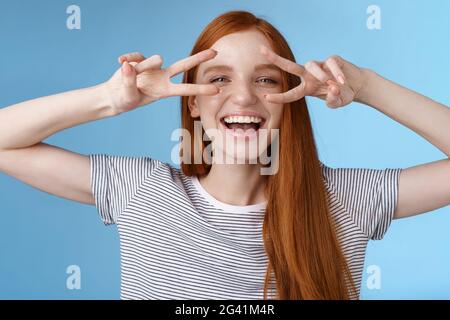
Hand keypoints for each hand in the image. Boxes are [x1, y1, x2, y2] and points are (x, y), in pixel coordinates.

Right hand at [103, 49, 219, 114]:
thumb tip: (128, 65)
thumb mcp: (127, 96)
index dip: (201, 89)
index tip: (217, 90)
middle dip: (199, 58)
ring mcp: (152, 68)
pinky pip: (136, 56)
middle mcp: (162, 77)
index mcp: (164, 90)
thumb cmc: (124, 100)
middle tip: (215, 52)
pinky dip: (128, 58)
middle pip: (183, 65)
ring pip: (155, 59)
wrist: (114, 96)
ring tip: (129, 72)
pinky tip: (120, 61)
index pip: (185, 89)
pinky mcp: (140, 60)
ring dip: (143, 66)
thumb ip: (129, 81)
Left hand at [260, 45, 367, 107]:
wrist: (357, 85)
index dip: (280, 97)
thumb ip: (333, 100)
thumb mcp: (337, 102)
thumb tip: (332, 89)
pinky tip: (342, 81)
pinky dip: (336, 73)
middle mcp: (310, 76)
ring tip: (328, 82)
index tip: (266, 98)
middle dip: (276, 59)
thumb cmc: (342, 94)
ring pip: (311, 64)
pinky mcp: (332, 60)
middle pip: (290, 66)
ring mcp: (320, 66)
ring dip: (317, 73)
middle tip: (262, 51)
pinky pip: (331, 64)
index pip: (291, 94)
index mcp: (307, 88)